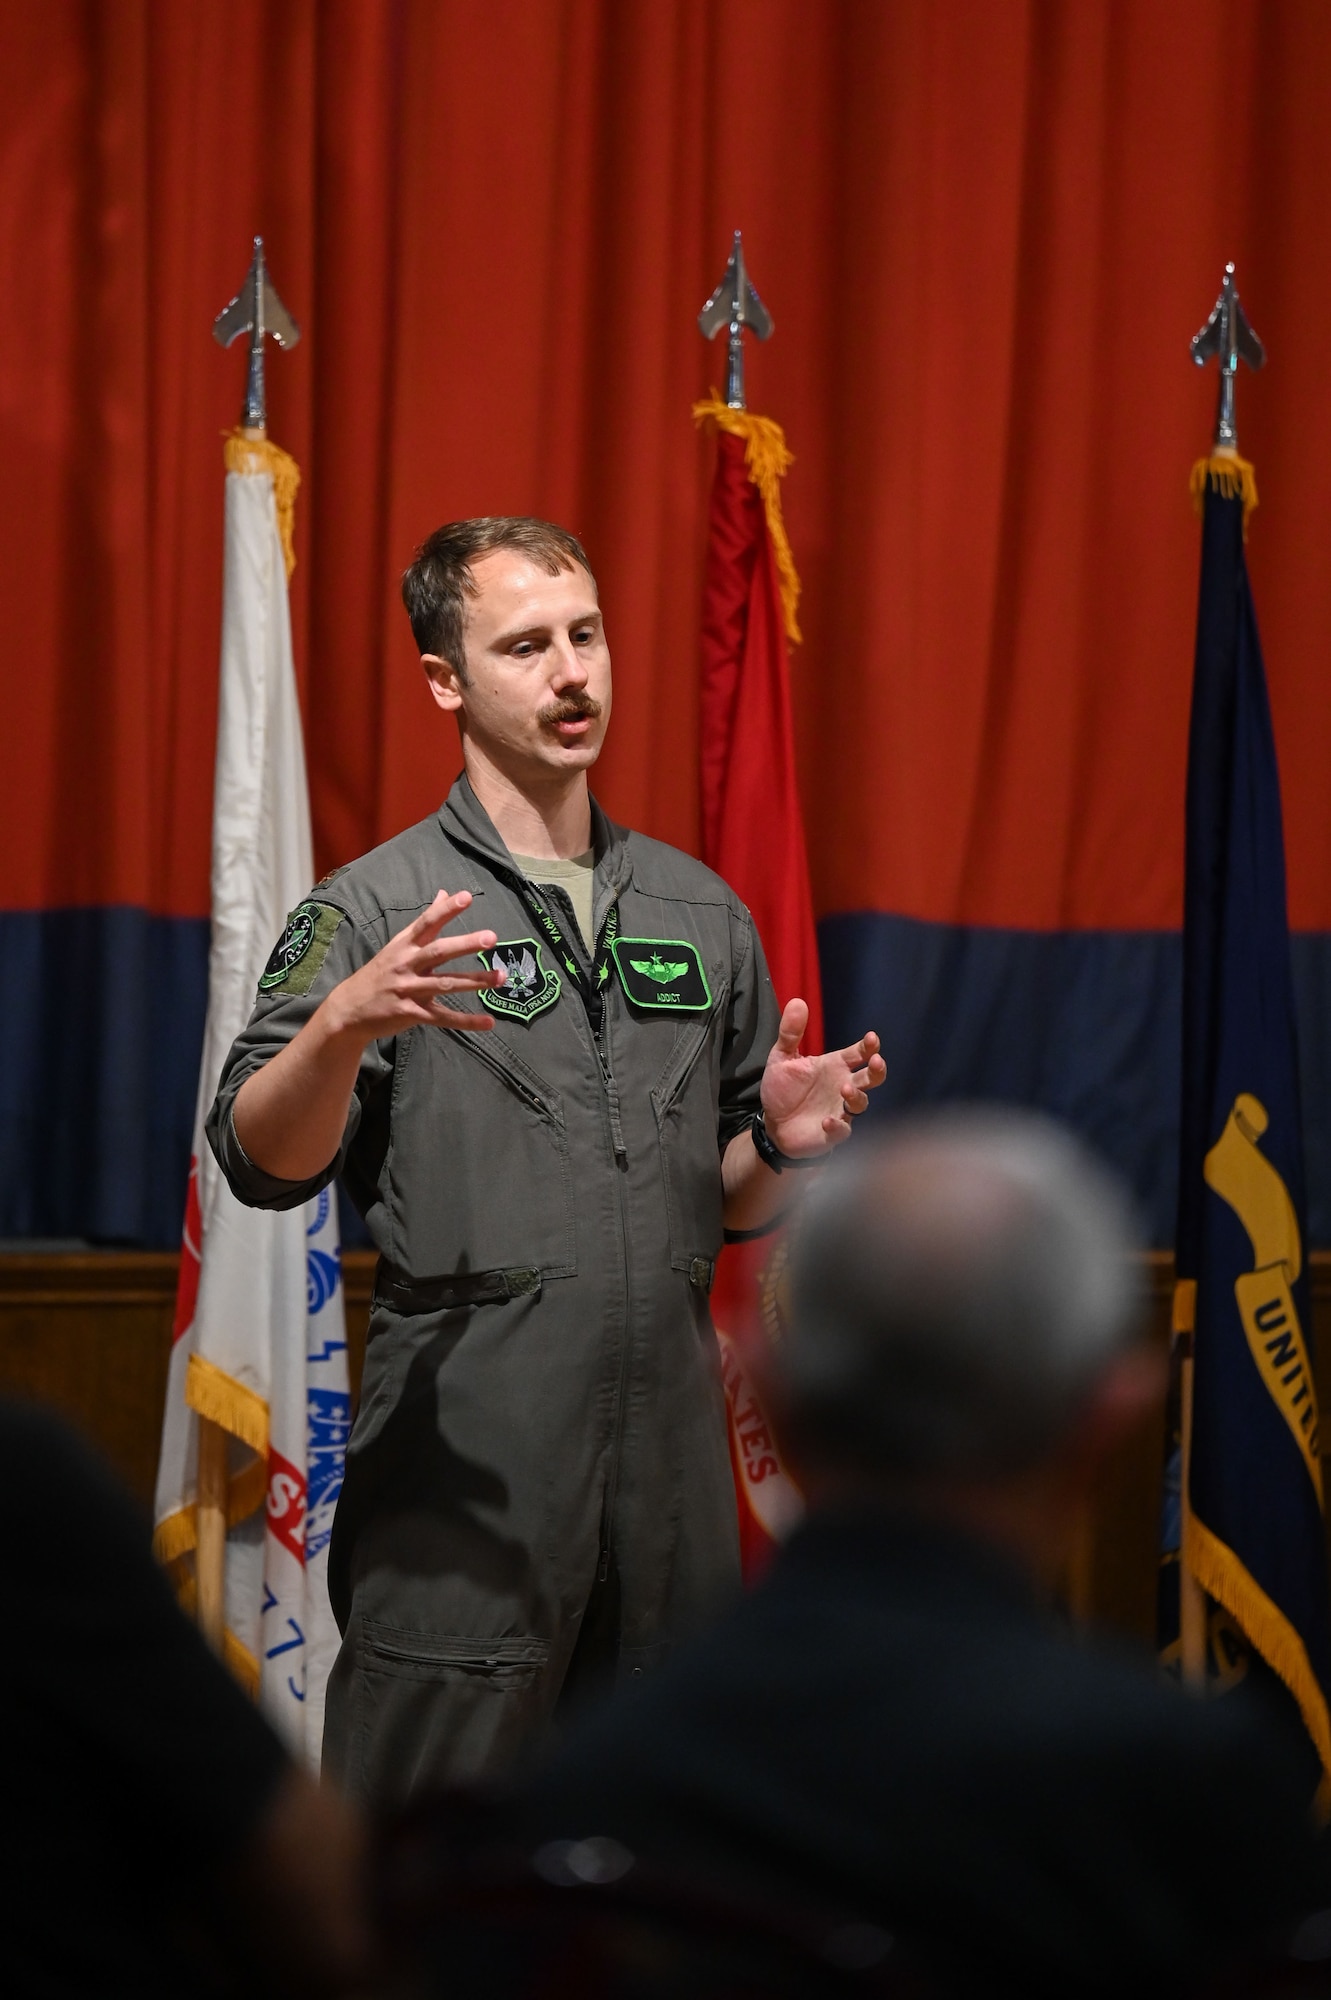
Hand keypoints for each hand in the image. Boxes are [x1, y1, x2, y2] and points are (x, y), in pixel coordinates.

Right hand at [321, 890, 503, 1044]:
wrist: (349, 1009)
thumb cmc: (380, 972)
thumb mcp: (398, 944)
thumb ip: (425, 922)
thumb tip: (444, 892)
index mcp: (404, 945)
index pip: (427, 923)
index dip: (446, 910)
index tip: (466, 897)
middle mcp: (407, 964)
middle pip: (439, 952)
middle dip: (465, 944)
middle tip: (491, 938)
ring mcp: (409, 990)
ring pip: (446, 984)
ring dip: (474, 981)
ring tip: (500, 978)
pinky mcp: (412, 1013)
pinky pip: (443, 1017)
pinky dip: (466, 1021)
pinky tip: (488, 1022)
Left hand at [760, 998, 885, 1158]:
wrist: (773, 1124)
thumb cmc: (783, 1089)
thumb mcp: (782, 1057)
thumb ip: (790, 1032)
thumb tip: (797, 1001)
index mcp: (835, 1066)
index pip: (859, 1053)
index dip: (868, 1046)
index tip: (871, 1039)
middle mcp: (843, 1086)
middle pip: (871, 1077)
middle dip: (877, 1070)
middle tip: (875, 1062)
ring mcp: (840, 1110)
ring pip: (861, 1103)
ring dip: (856, 1096)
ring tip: (845, 1088)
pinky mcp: (832, 1133)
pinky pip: (842, 1130)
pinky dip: (837, 1126)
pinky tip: (827, 1121)